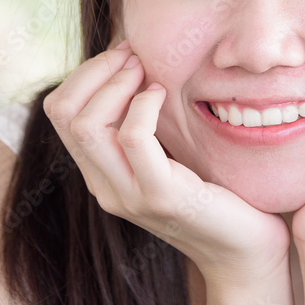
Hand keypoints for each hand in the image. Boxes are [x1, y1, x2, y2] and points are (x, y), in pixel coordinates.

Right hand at [42, 38, 291, 285]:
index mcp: (101, 174)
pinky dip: (144, 103)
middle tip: (133, 54)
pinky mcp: (161, 196)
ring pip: (88, 126)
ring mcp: (129, 196)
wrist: (244, 251)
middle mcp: (105, 187)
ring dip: (117, 82)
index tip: (123, 53)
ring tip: (146, 71)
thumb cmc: (214, 191)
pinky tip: (163, 94)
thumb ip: (144, 121)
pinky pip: (134, 138)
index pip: (60, 112)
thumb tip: (133, 60)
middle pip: (65, 114)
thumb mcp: (169, 151)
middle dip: (97, 70)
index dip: (86, 73)